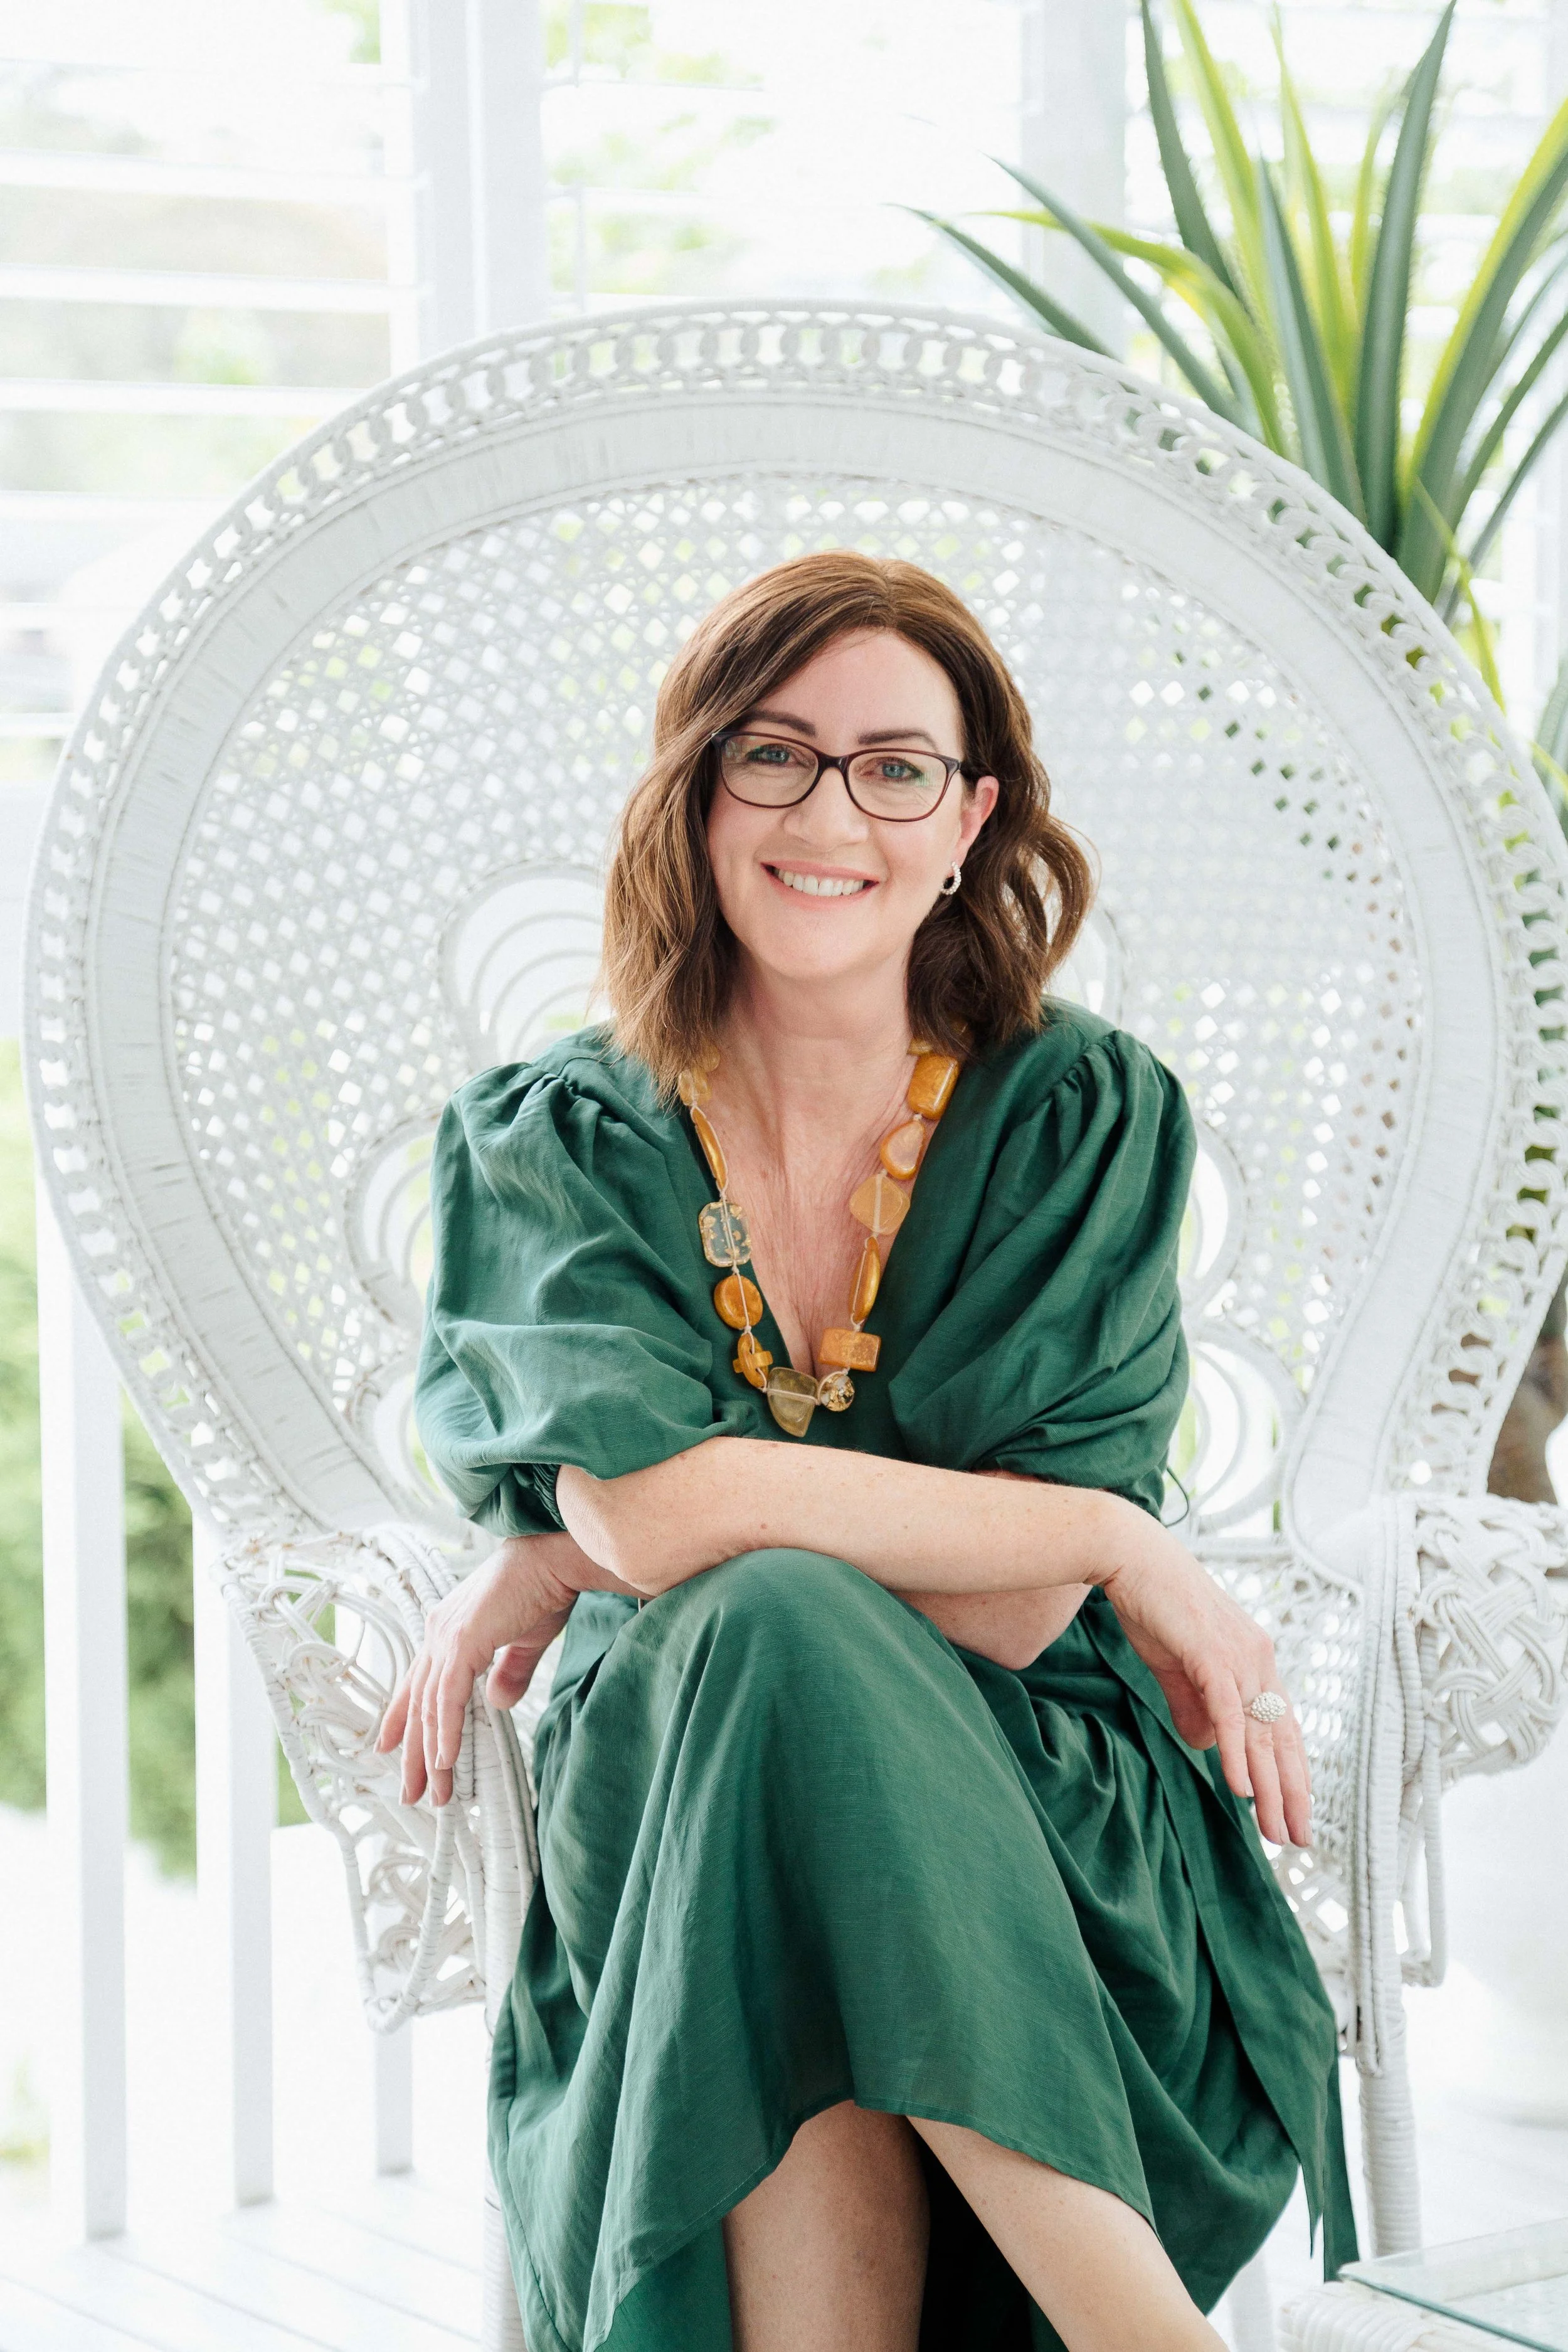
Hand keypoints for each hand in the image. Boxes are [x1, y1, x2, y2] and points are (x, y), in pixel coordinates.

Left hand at [373, 1534, 577, 1807]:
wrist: (557, 1560)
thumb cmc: (545, 1590)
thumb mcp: (524, 1642)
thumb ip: (509, 1672)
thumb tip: (497, 1704)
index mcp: (449, 1630)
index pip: (418, 1683)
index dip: (401, 1718)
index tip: (388, 1748)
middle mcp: (439, 1632)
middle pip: (418, 1703)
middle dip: (413, 1753)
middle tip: (412, 1792)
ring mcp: (447, 1636)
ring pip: (430, 1706)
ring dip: (431, 1754)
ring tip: (435, 1791)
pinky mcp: (463, 1641)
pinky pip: (448, 1697)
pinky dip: (446, 1730)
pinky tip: (445, 1759)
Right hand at [1096, 1506, 1310, 1848]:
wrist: (1132, 1557)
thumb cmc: (1154, 1605)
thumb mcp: (1177, 1665)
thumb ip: (1193, 1705)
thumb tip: (1207, 1746)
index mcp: (1256, 1660)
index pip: (1284, 1727)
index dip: (1293, 1773)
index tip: (1296, 1813)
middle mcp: (1259, 1659)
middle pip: (1282, 1737)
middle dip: (1291, 1793)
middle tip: (1297, 1839)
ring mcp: (1239, 1655)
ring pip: (1260, 1732)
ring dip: (1269, 1786)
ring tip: (1275, 1829)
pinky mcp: (1211, 1653)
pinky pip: (1229, 1712)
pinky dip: (1237, 1752)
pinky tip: (1240, 1788)